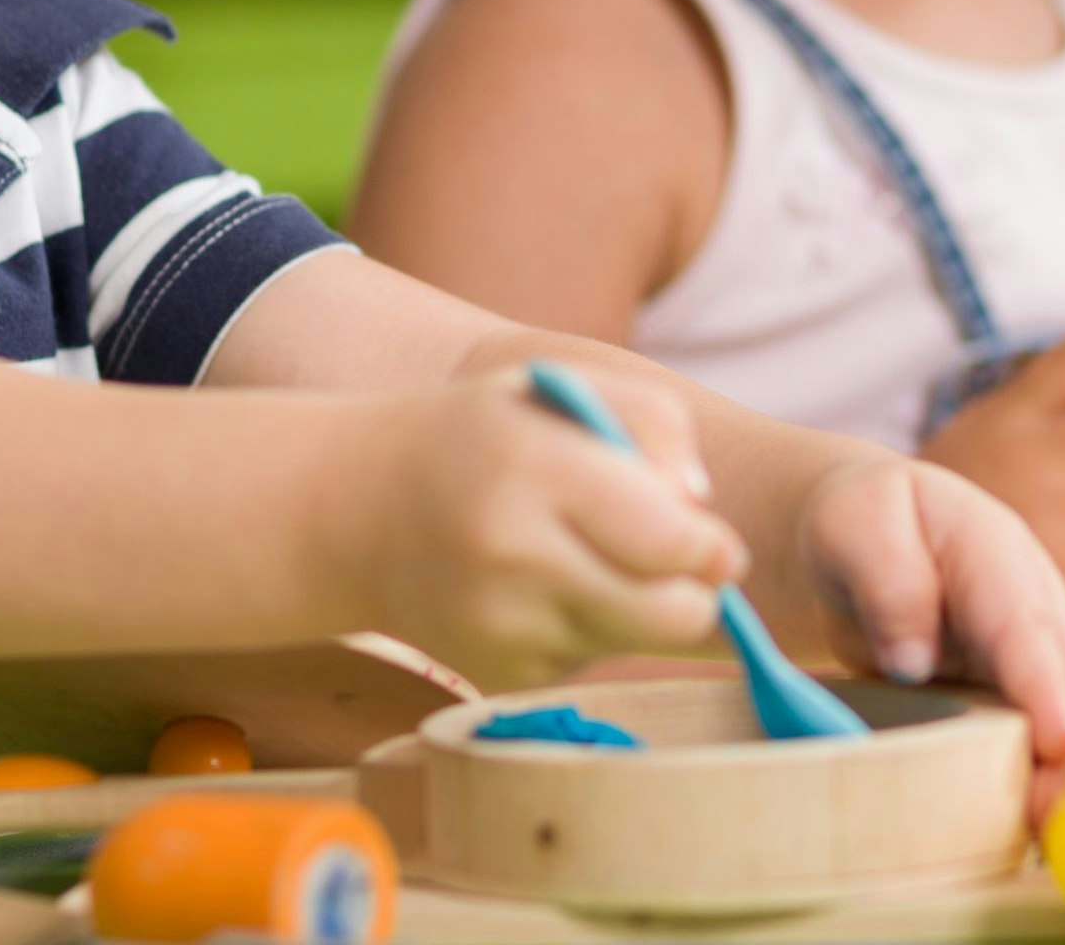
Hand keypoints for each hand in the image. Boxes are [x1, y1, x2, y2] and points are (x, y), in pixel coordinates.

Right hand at [336, 368, 744, 693]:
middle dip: (697, 594)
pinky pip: (591, 660)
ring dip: (641, 610)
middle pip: (674, 617)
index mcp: (537, 469)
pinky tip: (542, 590)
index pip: (670, 542)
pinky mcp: (498, 675)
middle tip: (675, 563)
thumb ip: (655, 423)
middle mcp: (515, 557)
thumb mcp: (560, 388)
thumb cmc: (482, 438)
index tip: (710, 537)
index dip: (710, 547)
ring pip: (638, 642)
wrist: (354, 514)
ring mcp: (502, 627)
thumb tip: (703, 509)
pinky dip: (590, 630)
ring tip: (587, 560)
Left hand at [798, 455, 1064, 820]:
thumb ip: (887, 577)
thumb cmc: (867, 525)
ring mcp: (1045, 651)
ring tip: (1058, 838)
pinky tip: (1052, 830)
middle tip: (1060, 818)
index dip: (1044, 684)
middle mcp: (1037, 605)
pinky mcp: (1036, 692)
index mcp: (995, 552)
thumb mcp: (857, 525)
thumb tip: (912, 658)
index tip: (1057, 741)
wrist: (877, 536)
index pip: (1024, 624)